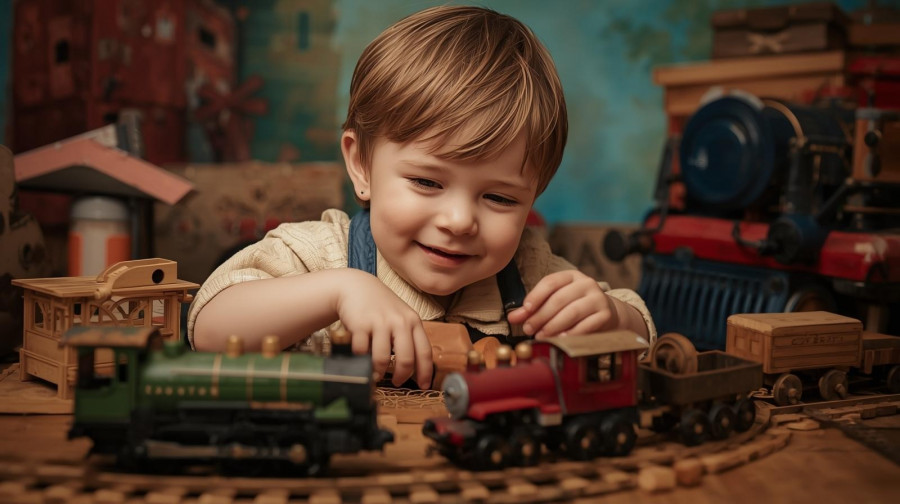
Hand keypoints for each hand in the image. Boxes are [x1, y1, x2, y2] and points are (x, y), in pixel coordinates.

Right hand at [335, 272, 432, 387]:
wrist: (356, 287)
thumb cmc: (380, 306)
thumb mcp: (401, 316)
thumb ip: (409, 336)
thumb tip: (414, 367)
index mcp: (413, 321)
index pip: (424, 352)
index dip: (425, 372)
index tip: (424, 386)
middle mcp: (399, 322)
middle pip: (406, 360)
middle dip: (401, 377)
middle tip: (396, 382)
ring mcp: (380, 322)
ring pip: (382, 359)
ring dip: (377, 371)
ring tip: (375, 372)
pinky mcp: (360, 324)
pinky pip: (361, 352)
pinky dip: (360, 359)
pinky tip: (361, 356)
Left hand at [507, 270, 617, 338]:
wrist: (608, 314)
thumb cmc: (575, 307)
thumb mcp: (555, 302)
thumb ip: (534, 309)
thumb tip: (513, 317)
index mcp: (571, 276)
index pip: (550, 282)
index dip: (535, 296)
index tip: (525, 310)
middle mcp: (586, 283)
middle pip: (559, 299)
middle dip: (540, 316)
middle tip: (528, 329)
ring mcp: (598, 298)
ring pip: (571, 312)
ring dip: (553, 326)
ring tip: (541, 336)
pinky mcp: (605, 315)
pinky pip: (585, 326)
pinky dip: (570, 334)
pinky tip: (560, 339)